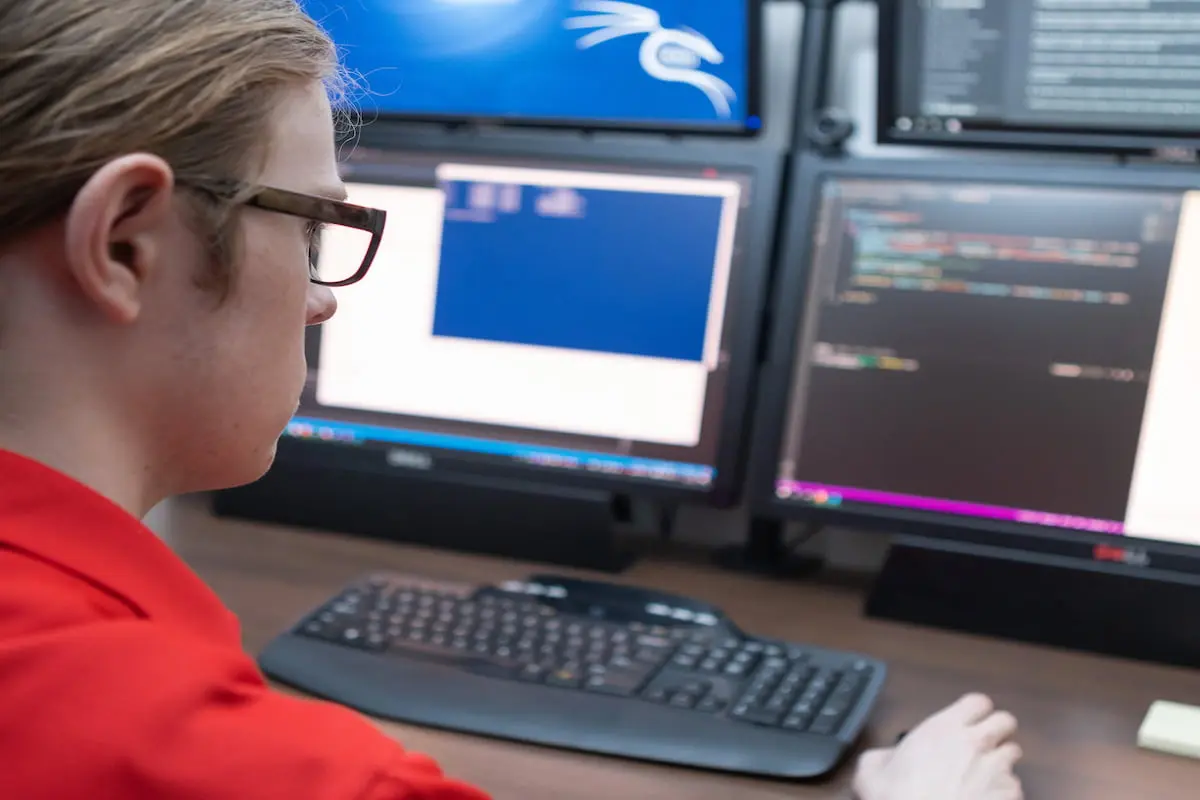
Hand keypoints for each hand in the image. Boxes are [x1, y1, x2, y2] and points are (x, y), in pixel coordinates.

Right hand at [852, 693, 1022, 799]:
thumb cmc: (897, 797)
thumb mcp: (871, 769)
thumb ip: (884, 754)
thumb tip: (888, 757)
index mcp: (944, 728)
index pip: (978, 702)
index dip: (974, 712)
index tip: (966, 722)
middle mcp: (977, 743)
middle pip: (1006, 721)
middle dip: (997, 731)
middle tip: (982, 744)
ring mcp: (997, 771)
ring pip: (1013, 755)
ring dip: (1000, 763)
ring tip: (983, 777)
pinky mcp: (1009, 797)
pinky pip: (1015, 787)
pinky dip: (1003, 792)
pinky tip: (985, 798)